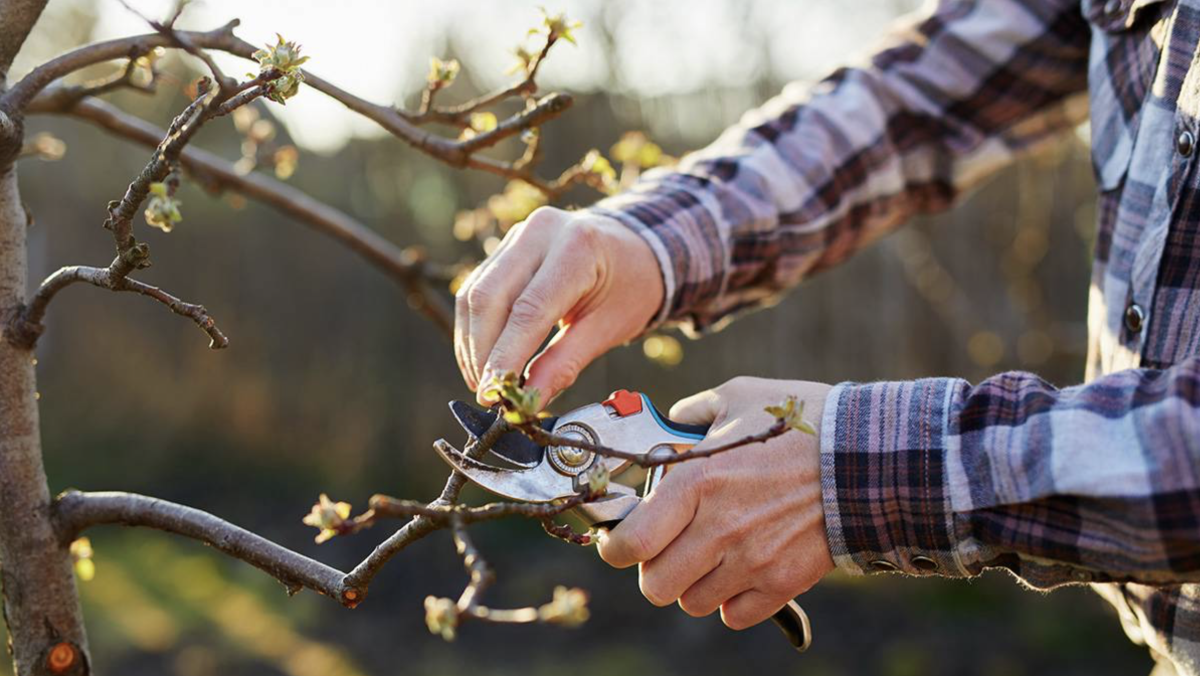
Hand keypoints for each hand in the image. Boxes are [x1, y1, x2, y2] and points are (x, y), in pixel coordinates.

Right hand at [454, 206, 663, 406]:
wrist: (634, 249)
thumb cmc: (629, 287)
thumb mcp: (608, 328)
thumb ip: (565, 364)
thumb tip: (529, 401)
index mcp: (577, 248)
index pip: (528, 309)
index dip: (505, 356)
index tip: (494, 393)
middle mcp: (541, 232)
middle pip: (490, 297)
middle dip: (482, 352)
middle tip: (487, 393)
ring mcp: (519, 235)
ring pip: (475, 294)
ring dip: (472, 344)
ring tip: (483, 382)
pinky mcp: (506, 246)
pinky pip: (477, 289)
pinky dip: (474, 328)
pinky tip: (482, 358)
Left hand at [596, 377, 835, 629]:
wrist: (870, 456)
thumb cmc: (803, 422)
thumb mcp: (739, 396)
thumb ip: (694, 411)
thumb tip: (671, 421)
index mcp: (696, 481)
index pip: (630, 544)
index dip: (616, 548)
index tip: (621, 541)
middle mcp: (718, 528)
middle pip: (655, 585)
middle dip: (654, 569)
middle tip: (667, 548)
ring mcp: (752, 561)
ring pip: (693, 602)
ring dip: (692, 584)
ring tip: (708, 556)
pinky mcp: (782, 582)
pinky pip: (735, 615)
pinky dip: (731, 600)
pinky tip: (740, 570)